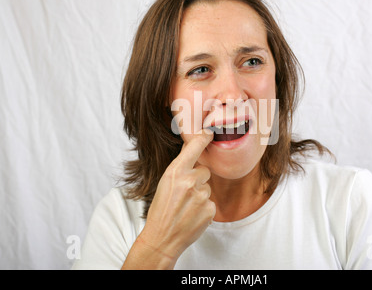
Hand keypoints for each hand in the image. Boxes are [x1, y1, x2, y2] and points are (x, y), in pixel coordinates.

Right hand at [122, 129, 214, 268]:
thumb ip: (179, 168)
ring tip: (186, 207)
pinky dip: (203, 209)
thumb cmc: (161, 210)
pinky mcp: (209, 209)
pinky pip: (211, 203)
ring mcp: (201, 196)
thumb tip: (190, 149)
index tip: (209, 133)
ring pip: (208, 188)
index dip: (203, 138)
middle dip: (197, 180)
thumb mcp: (164, 183)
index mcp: (175, 172)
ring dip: (200, 195)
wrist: (161, 238)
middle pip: (204, 171)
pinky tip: (191, 215)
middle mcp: (189, 181)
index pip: (194, 148)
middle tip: (184, 194)